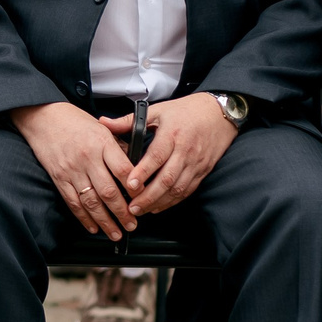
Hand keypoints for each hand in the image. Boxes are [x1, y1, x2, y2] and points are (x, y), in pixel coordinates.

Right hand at [10, 101, 137, 239]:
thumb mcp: (102, 128)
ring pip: (91, 201)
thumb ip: (119, 148)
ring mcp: (72, 170)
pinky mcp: (59, 178)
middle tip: (133, 224)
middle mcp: (87, 158)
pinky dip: (84, 217)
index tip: (144, 199)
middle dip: (123, 212)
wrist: (44, 117)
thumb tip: (136, 168)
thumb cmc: (75, 121)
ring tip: (116, 233)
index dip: (135, 188)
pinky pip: (73, 202)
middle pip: (109, 191)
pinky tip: (93, 226)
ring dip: (105, 221)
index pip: (123, 170)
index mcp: (102, 142)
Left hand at [104, 93, 237, 215]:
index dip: (143, 172)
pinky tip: (158, 206)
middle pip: (167, 178)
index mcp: (172, 133)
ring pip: (177, 188)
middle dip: (148, 196)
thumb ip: (128, 121)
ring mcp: (195, 163)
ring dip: (159, 202)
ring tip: (142, 210)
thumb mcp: (157, 111)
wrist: (218, 114)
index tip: (130, 184)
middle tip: (132, 207)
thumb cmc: (186, 111)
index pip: (157, 156)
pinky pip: (187, 191)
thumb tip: (103, 123)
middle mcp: (185, 150)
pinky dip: (172, 201)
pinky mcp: (202, 171)